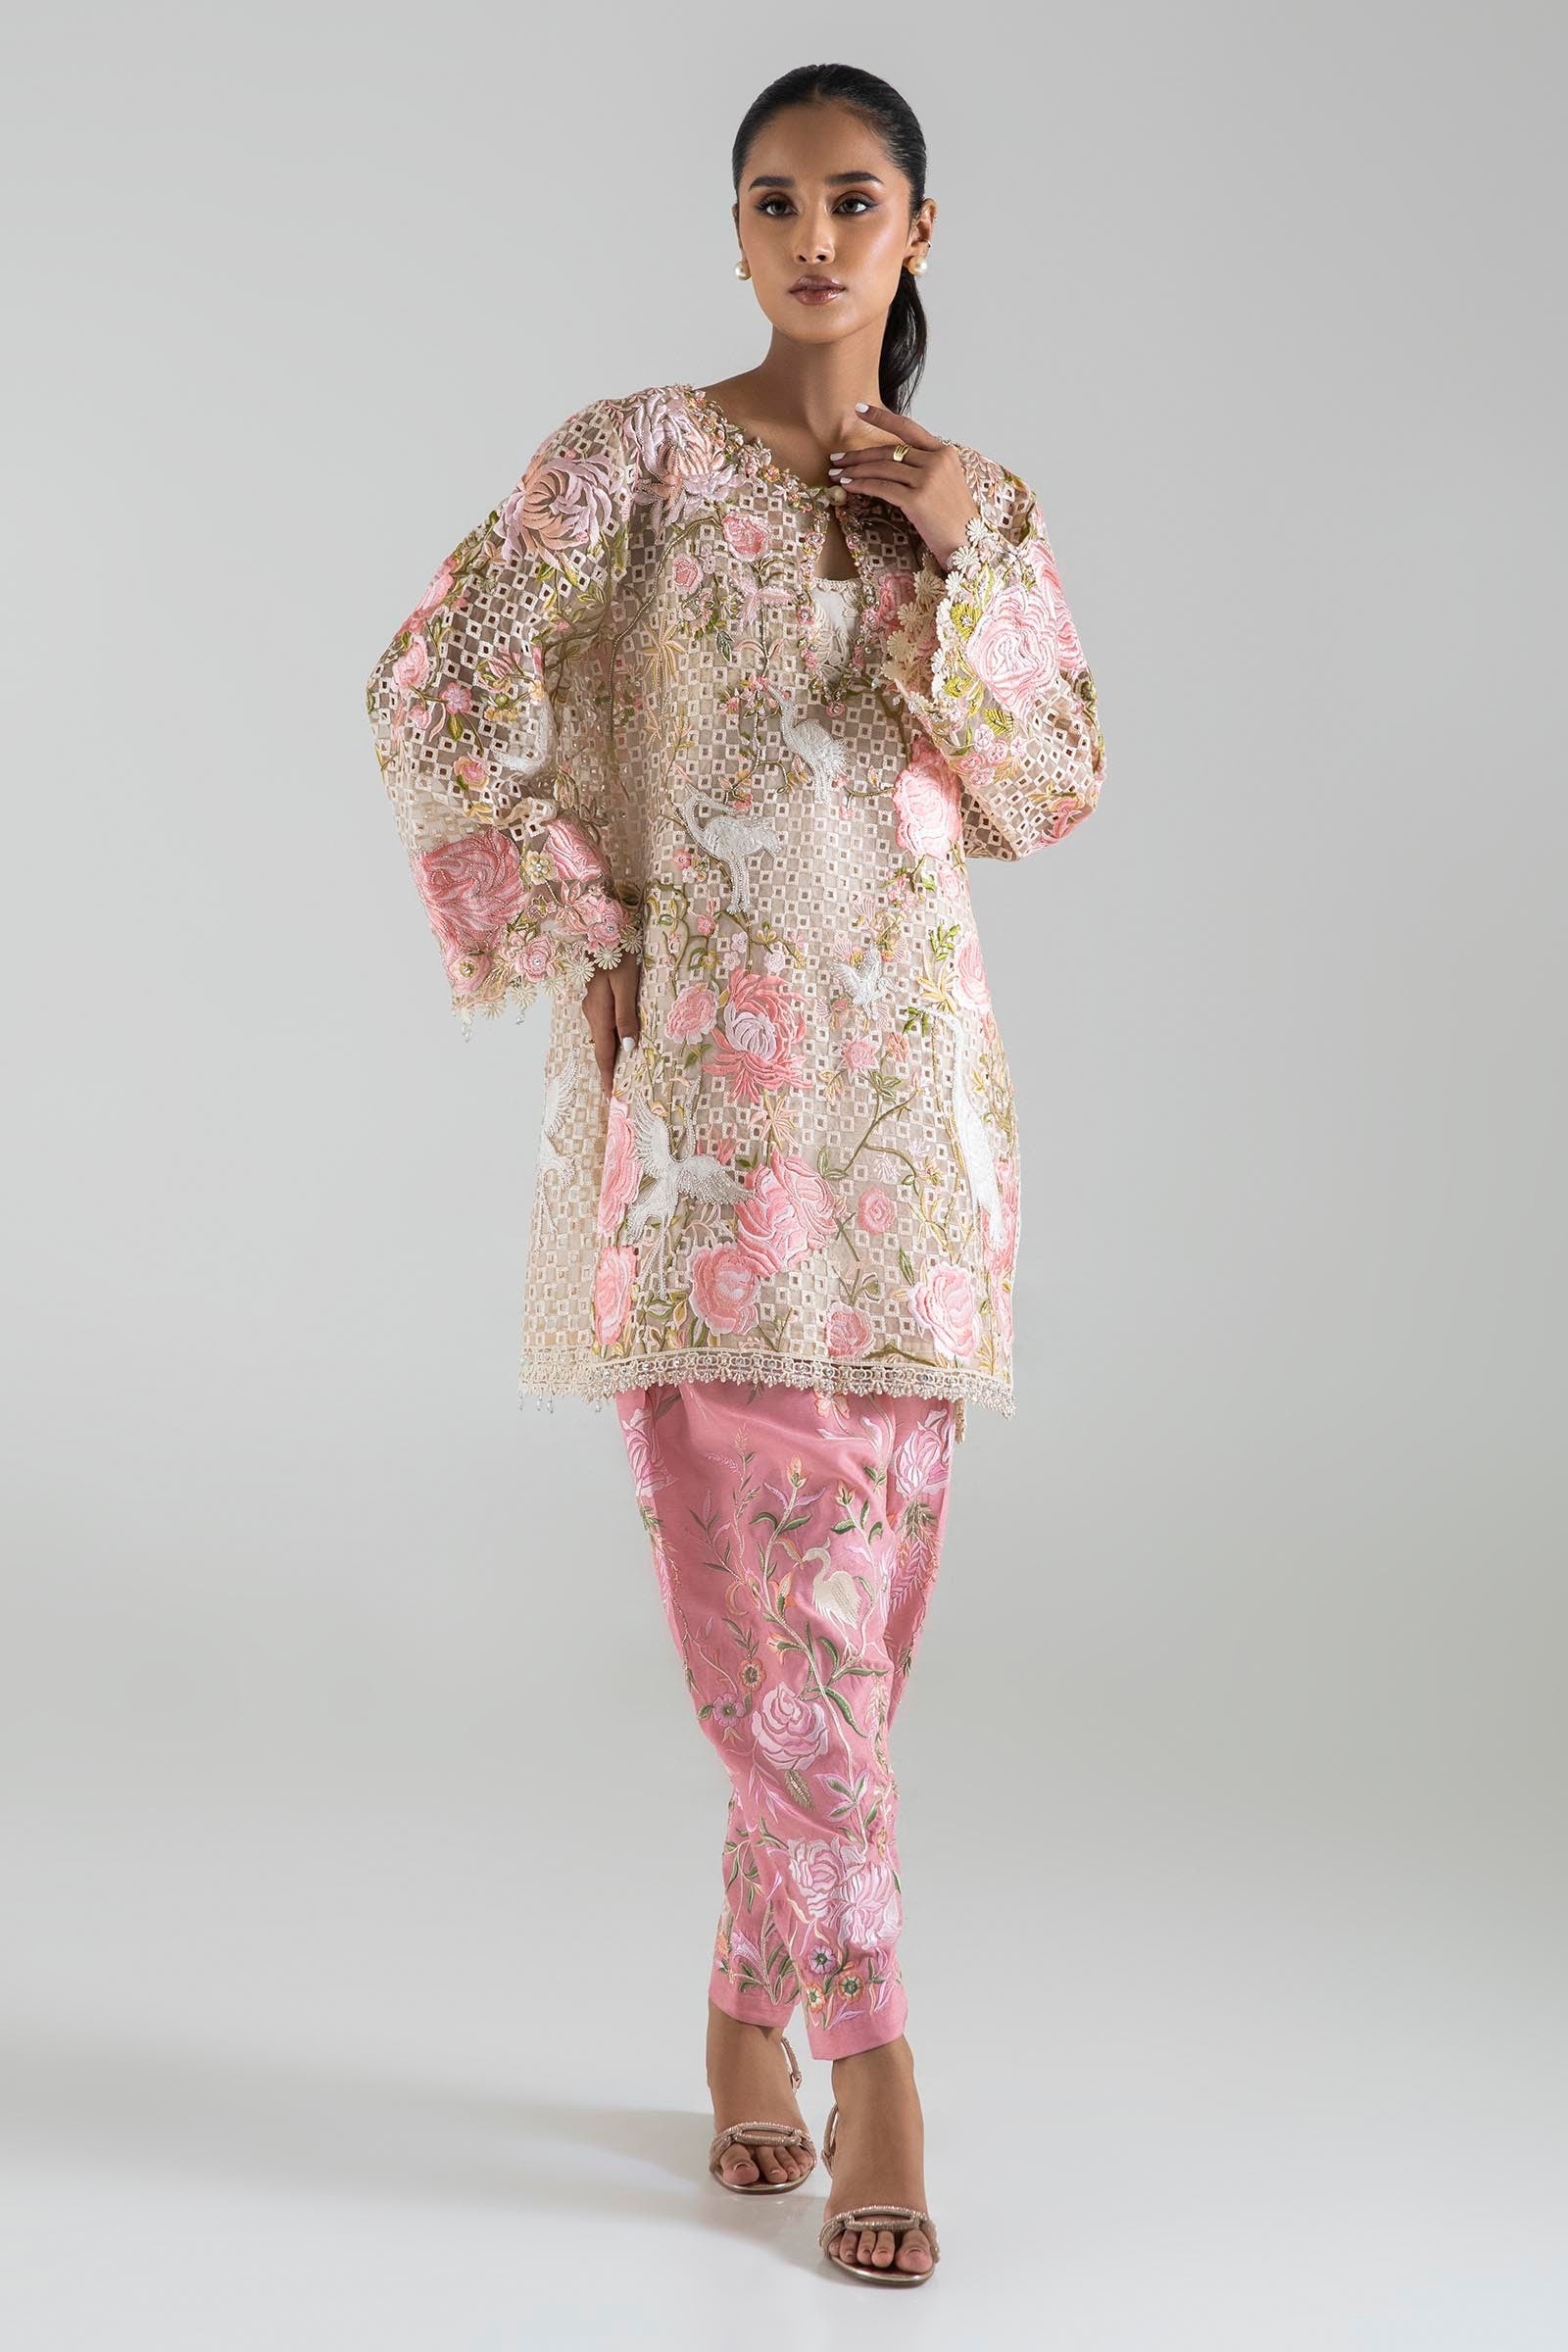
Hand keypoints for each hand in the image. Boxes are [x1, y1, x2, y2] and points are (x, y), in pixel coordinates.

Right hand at [582, 956, 640, 1097]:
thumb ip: (626, 1015)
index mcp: (599, 1013)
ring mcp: (591, 1003)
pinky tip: (620, 1035)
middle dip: (609, 1068)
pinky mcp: (595, 994)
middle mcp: (591, 1012)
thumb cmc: (617, 953)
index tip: (611, 1096)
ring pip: (602, 1033)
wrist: (600, 928)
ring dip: (610, 1051)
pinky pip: (602, 1021)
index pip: (604, 1053)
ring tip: (622, 1067)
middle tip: (618, 1087)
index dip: (607, 1076)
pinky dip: (611, 1034)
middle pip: (601, 1046)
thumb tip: (629, 1047)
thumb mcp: (626, 984)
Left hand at [829, 402, 979, 568]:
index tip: (860, 410)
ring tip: (837, 474)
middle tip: (837, 458)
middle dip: (858, 454)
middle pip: (889, 450)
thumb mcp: (946, 482)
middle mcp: (937, 461)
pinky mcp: (917, 499)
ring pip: (882, 468)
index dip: (881, 417)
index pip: (908, 428)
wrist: (968, 544)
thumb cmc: (954, 518)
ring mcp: (928, 479)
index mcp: (944, 452)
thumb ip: (926, 466)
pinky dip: (862, 485)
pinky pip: (882, 488)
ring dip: (855, 471)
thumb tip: (894, 460)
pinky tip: (848, 486)